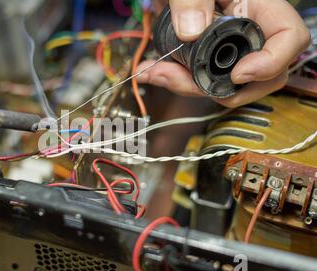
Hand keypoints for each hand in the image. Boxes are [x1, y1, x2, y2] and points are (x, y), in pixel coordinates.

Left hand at [138, 0, 310, 106]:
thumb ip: (192, 0)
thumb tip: (190, 31)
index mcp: (258, 6)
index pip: (289, 38)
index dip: (271, 63)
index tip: (238, 75)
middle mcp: (248, 30)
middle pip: (260, 76)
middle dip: (220, 88)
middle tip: (181, 79)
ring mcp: (230, 46)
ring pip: (227, 84)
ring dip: (189, 86)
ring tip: (156, 72)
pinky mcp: (209, 56)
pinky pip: (203, 80)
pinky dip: (179, 81)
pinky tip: (155, 71)